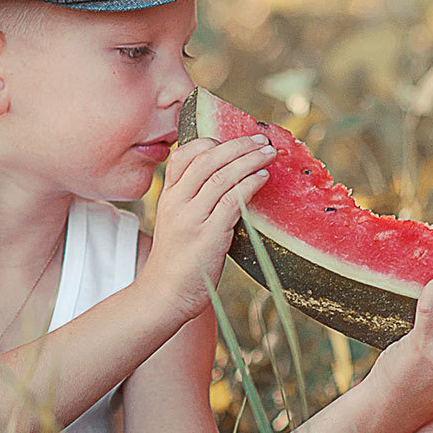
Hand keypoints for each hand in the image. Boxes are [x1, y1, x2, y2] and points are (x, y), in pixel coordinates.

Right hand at [139, 133, 276, 321]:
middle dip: (237, 145)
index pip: (183, 156)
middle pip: (207, 160)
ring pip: (222, 176)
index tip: (232, 138)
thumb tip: (228, 180)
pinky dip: (249, 184)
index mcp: (168, 197)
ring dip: (250, 160)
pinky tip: (262, 177)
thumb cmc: (177, 261)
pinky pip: (231, 201)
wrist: (164, 294)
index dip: (208, 142)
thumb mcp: (176, 223)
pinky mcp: (208, 236)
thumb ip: (193, 201)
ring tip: (269, 154)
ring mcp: (191, 219)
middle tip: (260, 139)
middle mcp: (177, 203)